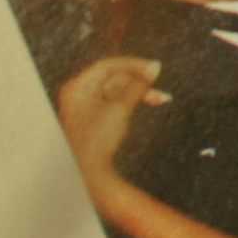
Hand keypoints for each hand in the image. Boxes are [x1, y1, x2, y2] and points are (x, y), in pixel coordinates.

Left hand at [53, 56, 162, 192]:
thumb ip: (138, 85)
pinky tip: (147, 103)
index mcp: (77, 87)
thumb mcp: (120, 108)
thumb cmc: (97, 141)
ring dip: (138, 93)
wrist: (89, 172)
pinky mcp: (92, 116)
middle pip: (113, 78)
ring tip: (160, 99)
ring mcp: (85, 105)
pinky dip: (130, 102)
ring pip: (116, 90)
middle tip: (160, 87)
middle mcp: (78, 93)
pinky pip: (114, 101)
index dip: (133, 65)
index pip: (107, 66)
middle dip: (139, 83)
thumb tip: (155, 67)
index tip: (154, 68)